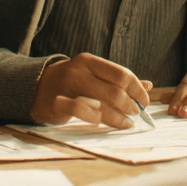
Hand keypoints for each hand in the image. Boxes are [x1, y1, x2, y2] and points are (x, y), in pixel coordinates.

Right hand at [30, 53, 152, 128]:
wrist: (37, 87)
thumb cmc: (72, 82)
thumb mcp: (94, 75)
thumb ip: (119, 80)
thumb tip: (149, 85)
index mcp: (90, 61)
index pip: (121, 73)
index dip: (137, 89)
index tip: (145, 100)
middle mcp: (79, 71)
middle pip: (115, 90)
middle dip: (130, 105)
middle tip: (136, 113)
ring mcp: (67, 87)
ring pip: (102, 104)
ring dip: (119, 117)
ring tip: (127, 123)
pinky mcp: (58, 103)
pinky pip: (83, 113)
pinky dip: (98, 120)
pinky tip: (106, 124)